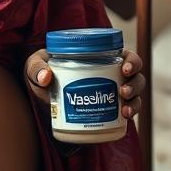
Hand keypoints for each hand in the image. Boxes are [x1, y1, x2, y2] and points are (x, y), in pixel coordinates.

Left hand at [24, 47, 144, 119]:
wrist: (39, 98)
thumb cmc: (40, 73)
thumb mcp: (34, 66)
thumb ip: (36, 68)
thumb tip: (45, 77)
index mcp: (99, 56)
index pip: (124, 54)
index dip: (132, 60)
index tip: (124, 69)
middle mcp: (110, 72)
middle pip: (135, 74)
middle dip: (135, 82)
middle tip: (123, 90)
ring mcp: (111, 91)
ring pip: (135, 92)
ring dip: (135, 99)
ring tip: (125, 108)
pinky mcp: (110, 109)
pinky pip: (128, 110)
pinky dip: (131, 112)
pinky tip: (125, 117)